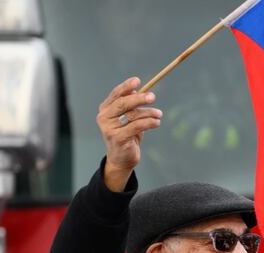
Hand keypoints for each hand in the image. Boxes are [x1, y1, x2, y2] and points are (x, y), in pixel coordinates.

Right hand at [96, 76, 162, 191]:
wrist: (121, 159)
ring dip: (149, 113)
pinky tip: (156, 122)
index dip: (126, 87)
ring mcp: (109, 128)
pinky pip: (136, 126)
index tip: (138, 81)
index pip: (115, 94)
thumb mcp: (129, 119)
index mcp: (105, 109)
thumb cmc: (127, 136)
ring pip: (132, 115)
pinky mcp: (117, 138)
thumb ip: (131, 106)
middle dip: (139, 98)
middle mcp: (104, 118)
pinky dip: (149, 123)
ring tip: (159, 114)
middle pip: (123, 103)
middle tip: (153, 97)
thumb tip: (139, 91)